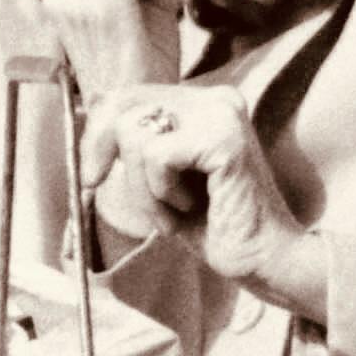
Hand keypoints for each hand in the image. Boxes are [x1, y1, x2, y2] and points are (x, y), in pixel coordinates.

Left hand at [81, 87, 328, 320]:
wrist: (264, 261)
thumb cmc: (215, 227)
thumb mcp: (161, 179)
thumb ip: (137, 143)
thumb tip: (93, 107)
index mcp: (203, 104)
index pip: (130, 95)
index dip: (97, 132)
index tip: (91, 174)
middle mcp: (215, 100)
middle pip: (125, 104)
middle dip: (105, 153)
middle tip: (109, 188)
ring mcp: (222, 114)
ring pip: (135, 133)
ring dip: (142, 187)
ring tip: (175, 210)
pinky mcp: (224, 138)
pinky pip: (156, 156)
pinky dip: (160, 193)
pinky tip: (190, 208)